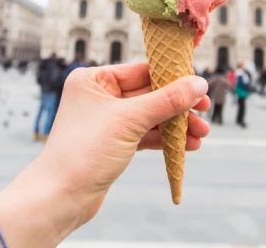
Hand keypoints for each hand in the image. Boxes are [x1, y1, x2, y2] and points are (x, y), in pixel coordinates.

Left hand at [0, 62, 209, 247]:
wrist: (61, 197)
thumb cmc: (83, 152)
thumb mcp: (129, 120)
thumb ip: (166, 100)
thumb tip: (198, 83)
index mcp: (93, 79)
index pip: (141, 70)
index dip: (172, 77)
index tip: (199, 84)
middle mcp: (99, 96)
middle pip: (149, 93)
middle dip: (178, 105)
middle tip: (204, 110)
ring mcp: (107, 120)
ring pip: (150, 116)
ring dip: (176, 124)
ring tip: (202, 133)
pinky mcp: (113, 143)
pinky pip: (145, 134)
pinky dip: (165, 139)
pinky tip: (187, 145)